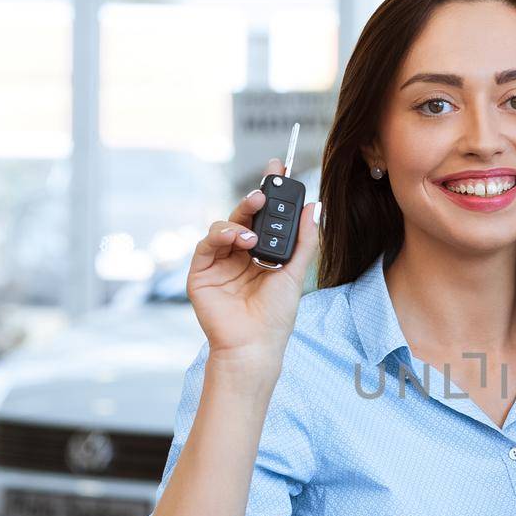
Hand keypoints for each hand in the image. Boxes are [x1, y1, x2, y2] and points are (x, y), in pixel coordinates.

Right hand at [186, 158, 319, 373]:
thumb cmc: (276, 316)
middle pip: (244, 217)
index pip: (264, 218)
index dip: (270, 194)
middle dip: (255, 198)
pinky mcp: (201, 273)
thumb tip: (314, 207)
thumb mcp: (295, 273)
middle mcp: (239, 256)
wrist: (254, 345)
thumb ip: (304, 240)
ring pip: (224, 226)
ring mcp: (219, 263)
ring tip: (253, 230)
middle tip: (266, 186)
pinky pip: (207, 244)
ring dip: (239, 220)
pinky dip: (222, 236)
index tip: (279, 169)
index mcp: (261, 255)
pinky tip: (240, 239)